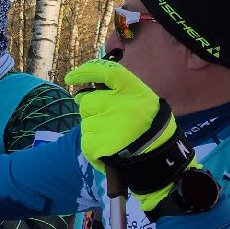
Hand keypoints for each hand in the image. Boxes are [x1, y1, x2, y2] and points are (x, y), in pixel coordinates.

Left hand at [64, 57, 196, 208]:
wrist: (158, 157)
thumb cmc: (148, 125)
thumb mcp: (141, 100)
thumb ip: (116, 92)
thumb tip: (81, 94)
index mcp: (133, 89)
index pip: (106, 71)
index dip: (86, 71)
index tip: (71, 78)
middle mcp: (118, 104)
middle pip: (88, 101)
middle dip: (92, 109)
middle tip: (111, 120)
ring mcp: (105, 124)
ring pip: (86, 122)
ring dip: (95, 128)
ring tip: (116, 136)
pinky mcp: (96, 144)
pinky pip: (86, 139)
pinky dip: (94, 144)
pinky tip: (111, 147)